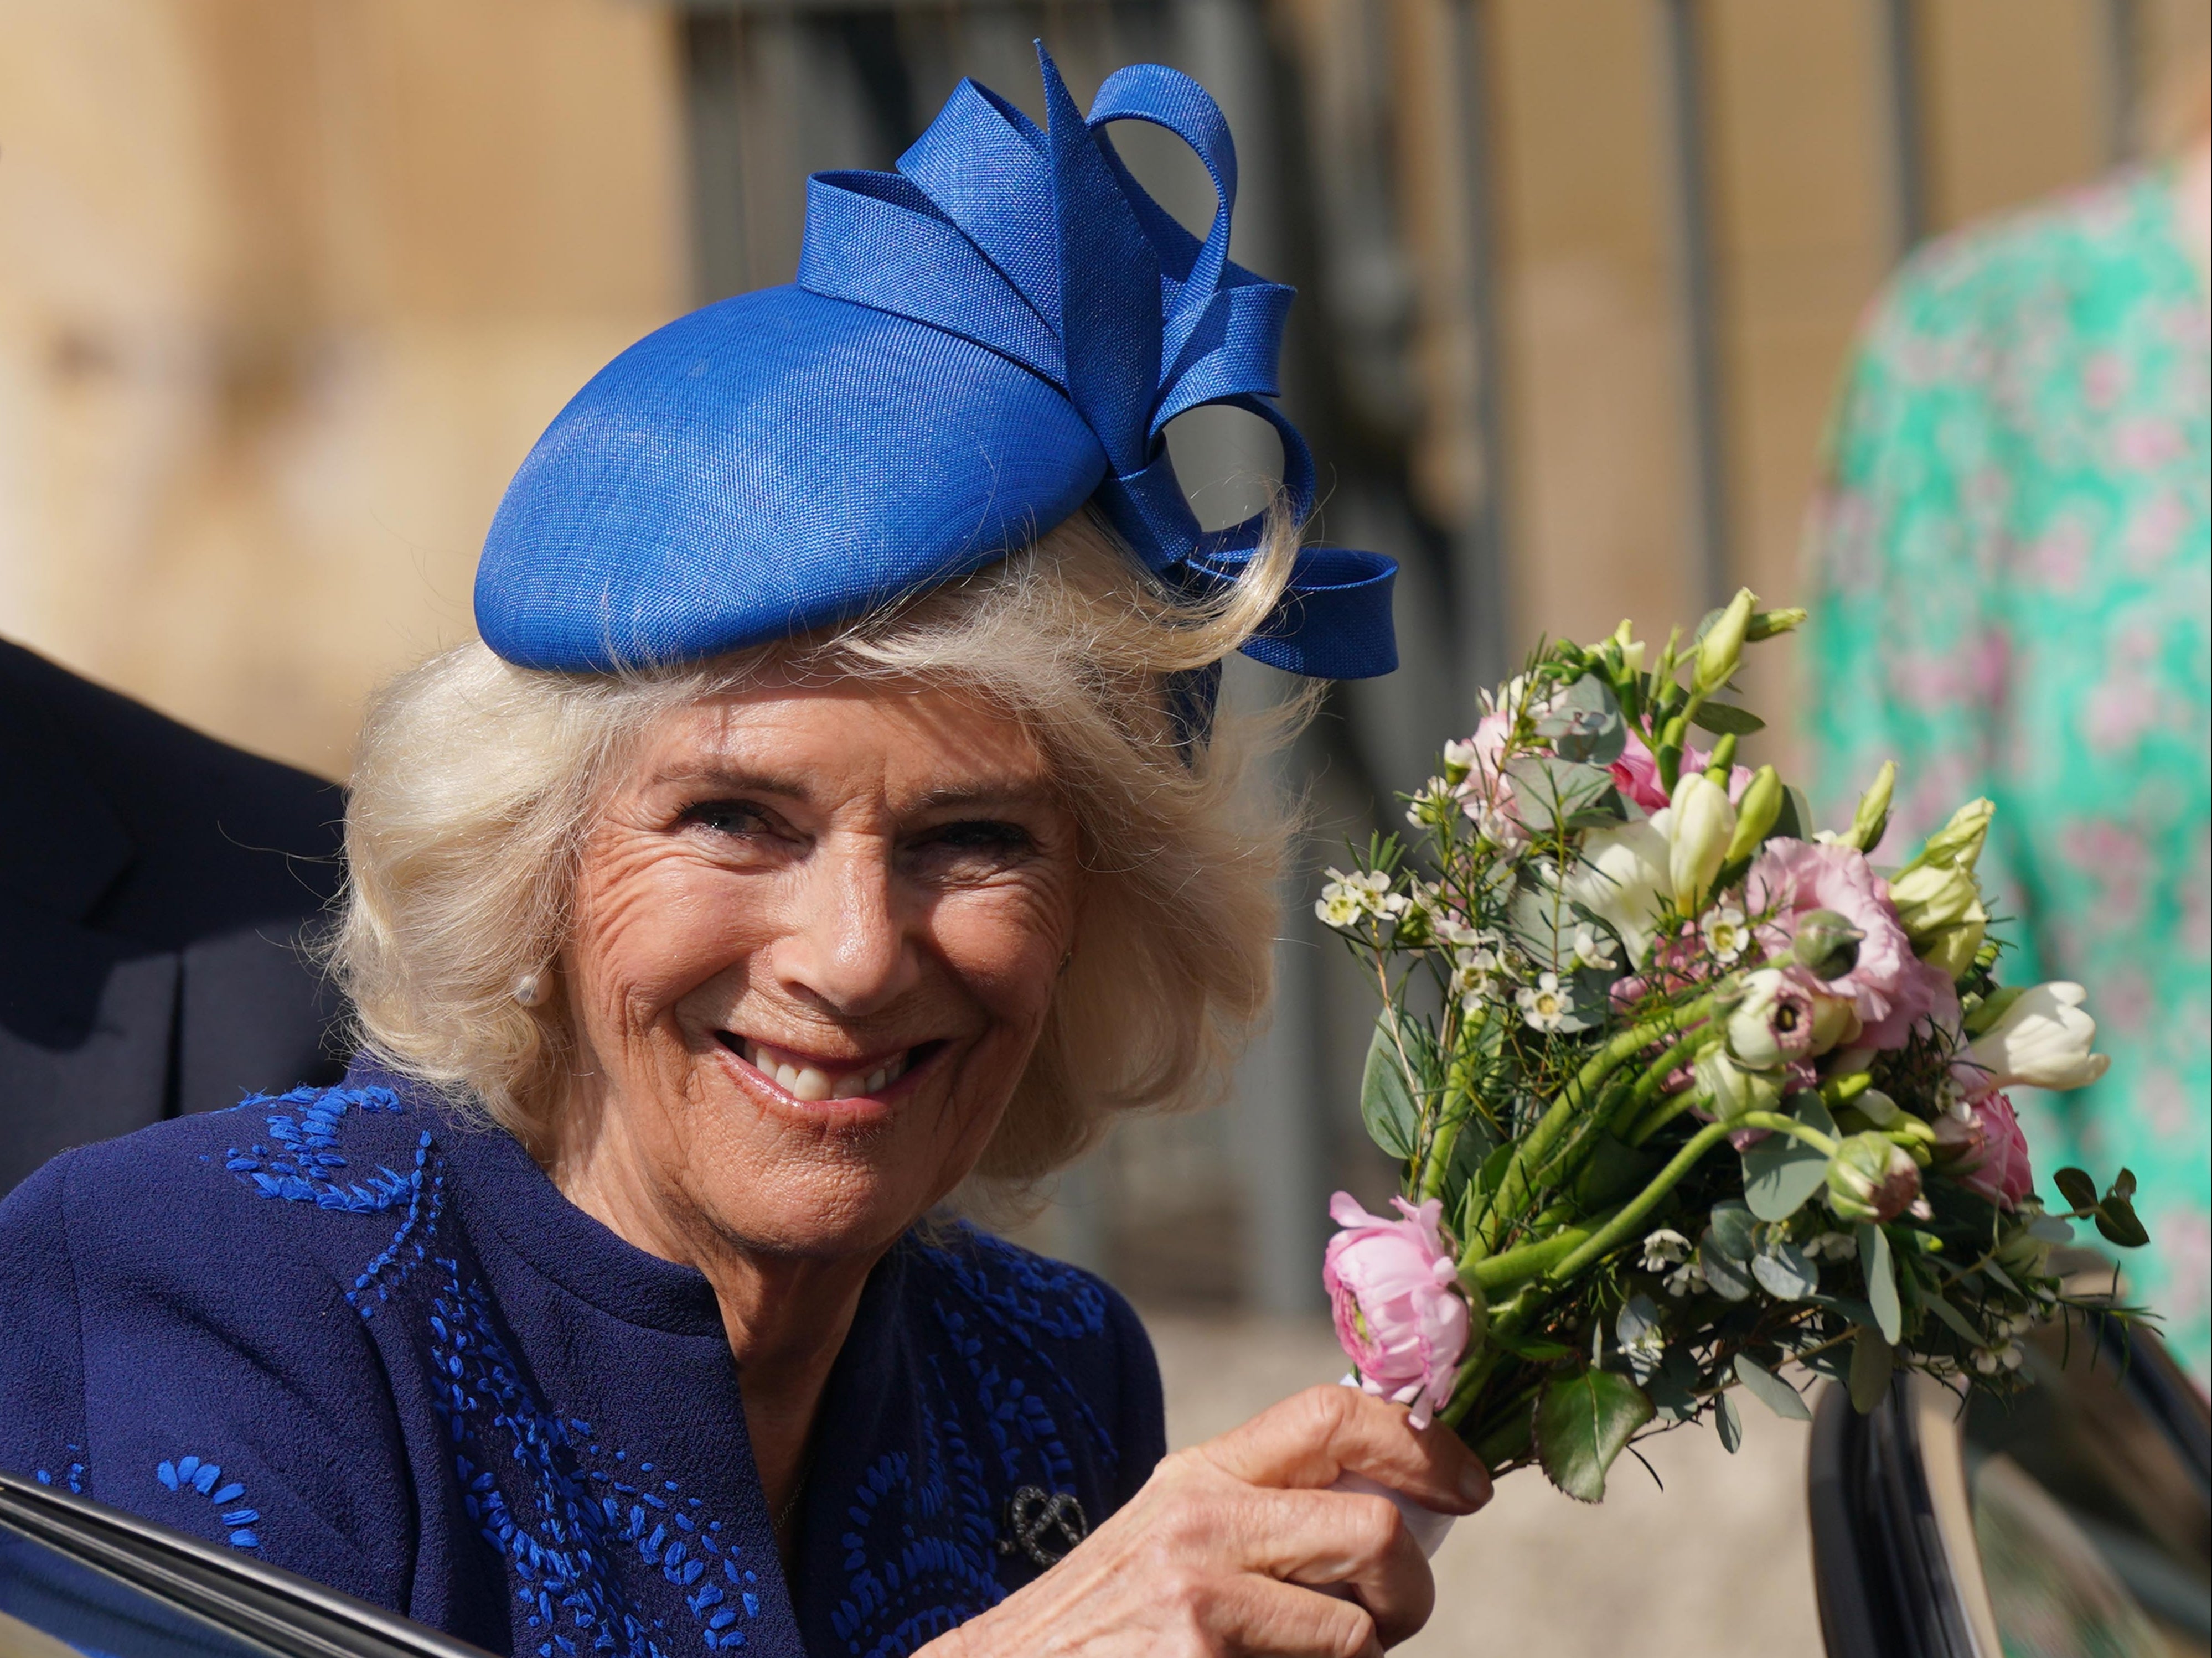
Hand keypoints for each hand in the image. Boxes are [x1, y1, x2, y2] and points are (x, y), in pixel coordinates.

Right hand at [919, 1384, 1491, 1657]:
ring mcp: (1199, 1602)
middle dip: (1408, 1590)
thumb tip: (1398, 1501)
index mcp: (1201, 1476)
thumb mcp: (1176, 1537)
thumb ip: (1269, 1511)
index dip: (1424, 1444)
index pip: (1332, 1413)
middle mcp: (1200, 1522)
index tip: (1470, 1484)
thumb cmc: (1108, 1624)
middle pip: (1376, 1529)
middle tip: (1383, 1620)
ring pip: (1358, 1632)